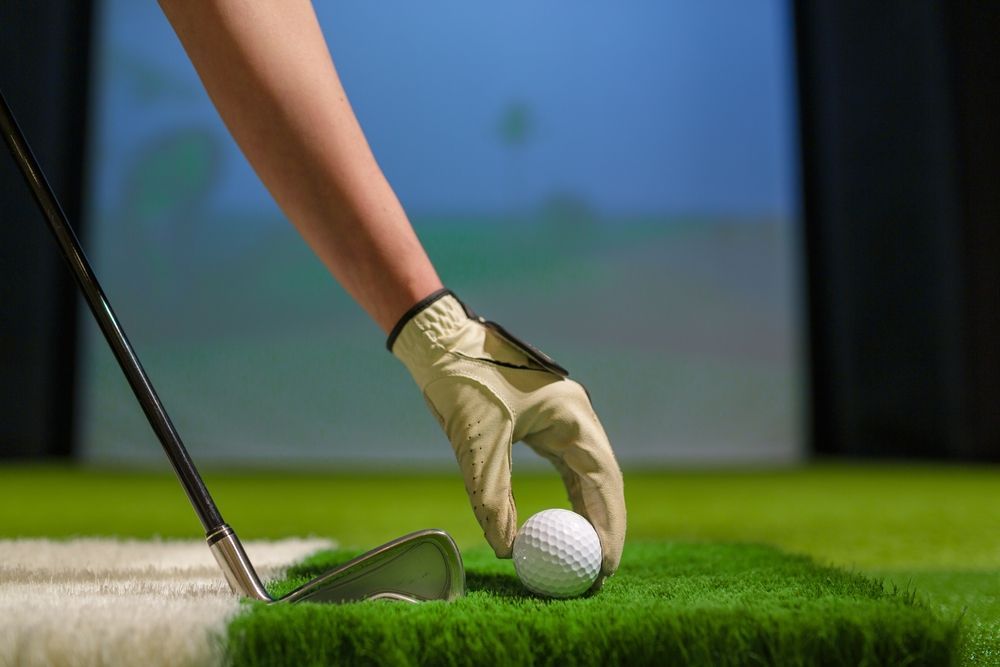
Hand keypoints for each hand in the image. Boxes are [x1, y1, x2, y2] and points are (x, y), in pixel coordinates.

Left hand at [389, 289, 625, 579]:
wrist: (442, 343)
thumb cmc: (462, 382)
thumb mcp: (477, 442)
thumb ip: (492, 495)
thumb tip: (507, 548)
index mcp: (572, 413)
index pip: (603, 478)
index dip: (608, 524)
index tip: (604, 563)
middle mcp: (576, 416)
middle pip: (604, 480)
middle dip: (606, 526)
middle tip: (600, 571)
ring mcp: (564, 420)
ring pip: (587, 476)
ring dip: (589, 515)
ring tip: (589, 557)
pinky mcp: (546, 425)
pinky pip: (566, 469)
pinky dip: (569, 499)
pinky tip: (565, 525)